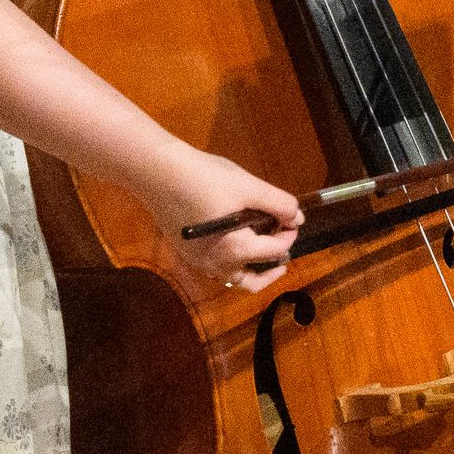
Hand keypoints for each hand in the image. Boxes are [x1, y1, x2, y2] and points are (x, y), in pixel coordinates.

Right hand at [146, 151, 301, 291]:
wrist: (157, 171)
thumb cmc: (205, 177)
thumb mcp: (249, 186)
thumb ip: (279, 204)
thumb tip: (297, 218)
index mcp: (236, 250)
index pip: (276, 251)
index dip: (289, 235)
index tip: (292, 220)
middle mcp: (216, 264)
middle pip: (252, 281)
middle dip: (272, 267)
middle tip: (282, 251)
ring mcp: (197, 261)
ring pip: (231, 279)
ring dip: (250, 271)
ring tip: (262, 254)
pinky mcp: (185, 253)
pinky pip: (214, 268)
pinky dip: (231, 263)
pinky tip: (235, 242)